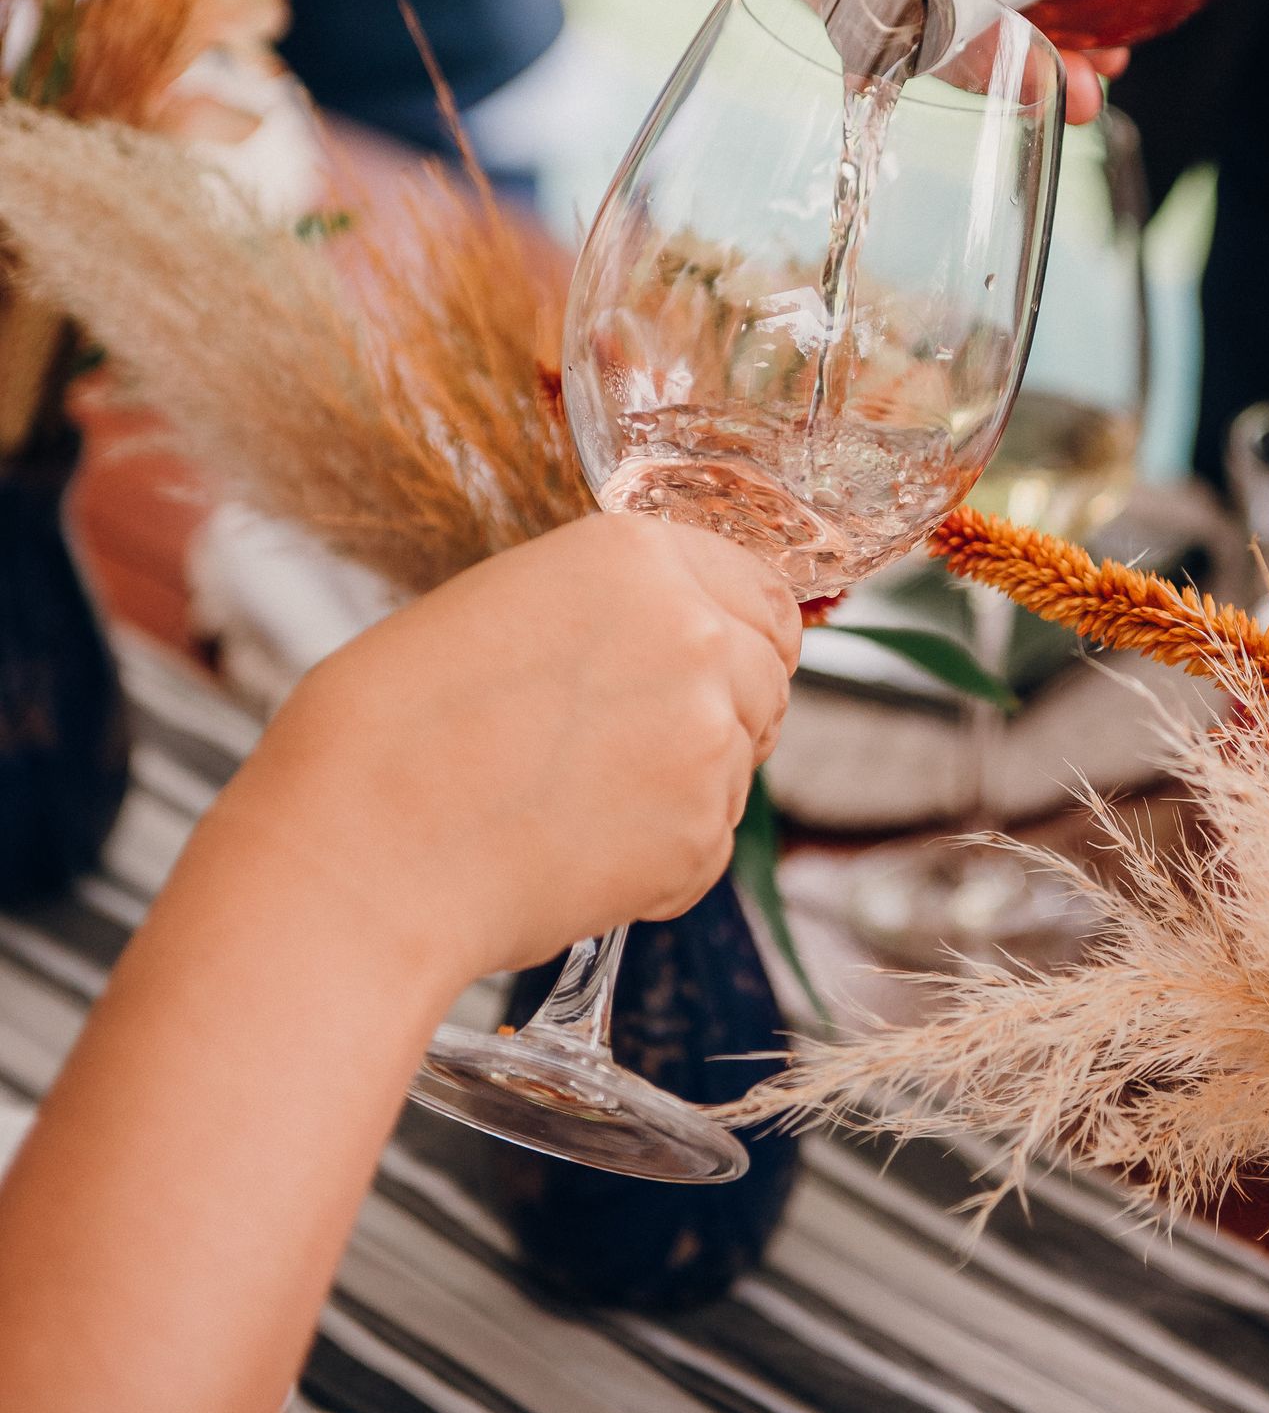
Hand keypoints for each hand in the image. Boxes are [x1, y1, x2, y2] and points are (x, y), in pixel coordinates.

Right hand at [254, 515, 802, 987]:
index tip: (711, 664)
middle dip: (722, 710)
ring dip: (685, 784)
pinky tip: (570, 851)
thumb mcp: (498, 607)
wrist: (356, 854)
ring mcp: (706, 738)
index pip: (760, 587)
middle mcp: (693, 633)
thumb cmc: (388, 730)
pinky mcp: (699, 837)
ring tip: (574, 800)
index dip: (737, 633)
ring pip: (740, 760)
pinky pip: (707, 844)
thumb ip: (604, 609)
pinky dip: (658, 858)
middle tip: (632, 748)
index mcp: (635, 555)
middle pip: (768, 674)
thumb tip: (659, 639)